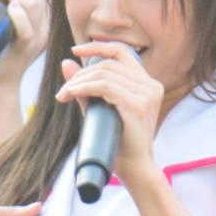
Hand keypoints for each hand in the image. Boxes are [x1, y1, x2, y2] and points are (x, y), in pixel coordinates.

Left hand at [55, 41, 163, 183]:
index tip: (75, 50)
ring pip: (104, 74)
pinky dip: (85, 88)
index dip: (98, 47)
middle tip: (64, 90)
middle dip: (81, 74)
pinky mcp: (138, 105)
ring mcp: (146, 94)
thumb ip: (85, 86)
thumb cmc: (118, 142)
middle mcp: (151, 85)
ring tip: (65, 94)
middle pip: (108, 64)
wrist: (134, 168)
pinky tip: (72, 93)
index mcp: (148, 84)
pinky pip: (105, 87)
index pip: (122, 52)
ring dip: (79, 82)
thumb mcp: (100, 109)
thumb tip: (66, 62)